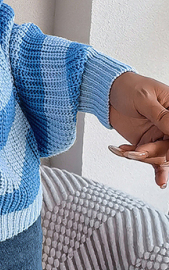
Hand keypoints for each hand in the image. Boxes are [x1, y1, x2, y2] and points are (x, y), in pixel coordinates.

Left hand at [107, 71, 168, 187]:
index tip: (166, 152)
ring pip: (160, 157)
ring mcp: (158, 136)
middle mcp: (168, 126)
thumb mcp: (144, 99)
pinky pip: (152, 160)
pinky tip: (159, 182)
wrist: (107, 91)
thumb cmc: (128, 87)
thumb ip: (160, 115)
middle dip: (152, 153)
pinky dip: (153, 169)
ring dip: (143, 158)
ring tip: (126, 152)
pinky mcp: (146, 143)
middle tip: (136, 151)